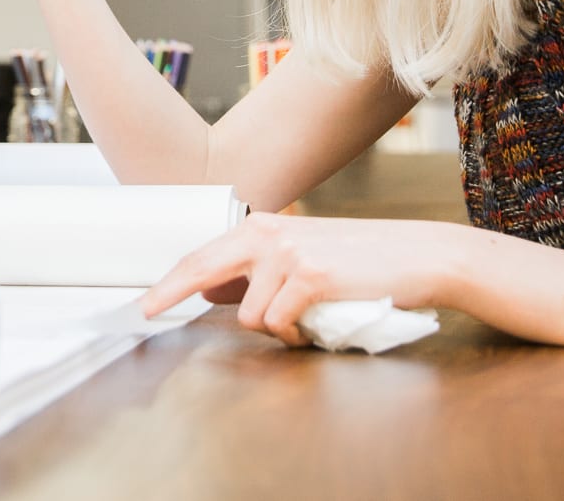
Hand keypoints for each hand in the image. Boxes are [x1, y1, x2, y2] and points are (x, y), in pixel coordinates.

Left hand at [139, 214, 458, 345]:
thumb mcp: (302, 255)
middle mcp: (268, 235)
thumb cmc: (361, 261)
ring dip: (273, 329)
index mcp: (262, 227)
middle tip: (145, 313)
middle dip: (170, 294)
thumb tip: (213, 292)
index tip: (147, 300)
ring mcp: (288, 254)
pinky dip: (296, 336)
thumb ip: (259, 271)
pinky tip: (315, 325)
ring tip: (304, 319)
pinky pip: (279, 324)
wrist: (418, 256)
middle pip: (202, 269)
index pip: (203, 254)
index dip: (170, 280)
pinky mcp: (310, 277)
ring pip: (249, 316)